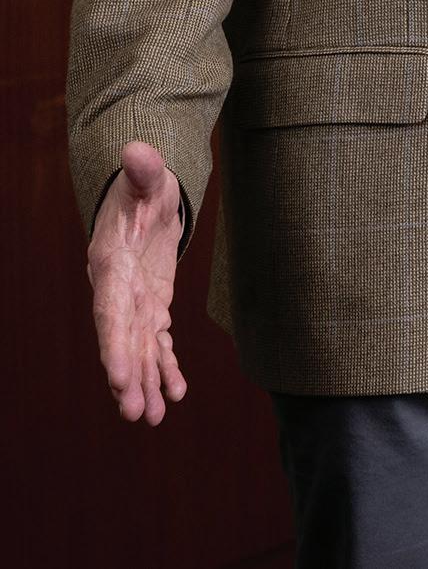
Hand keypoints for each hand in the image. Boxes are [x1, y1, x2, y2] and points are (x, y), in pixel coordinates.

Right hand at [86, 141, 186, 424]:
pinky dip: (166, 368)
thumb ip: (142, 170)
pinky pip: (158, 344)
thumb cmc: (144, 188)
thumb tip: (136, 149)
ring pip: (139, 350)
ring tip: (151, 419)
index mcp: (112, 266)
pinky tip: (175, 395)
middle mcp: (118, 292)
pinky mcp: (152, 308)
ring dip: (146, 383)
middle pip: (121, 341)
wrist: (142, 200)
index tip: (120, 377)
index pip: (111, 312)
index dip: (114, 345)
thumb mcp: (148, 177)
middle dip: (129, 378)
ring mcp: (135, 303)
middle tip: (135, 413)